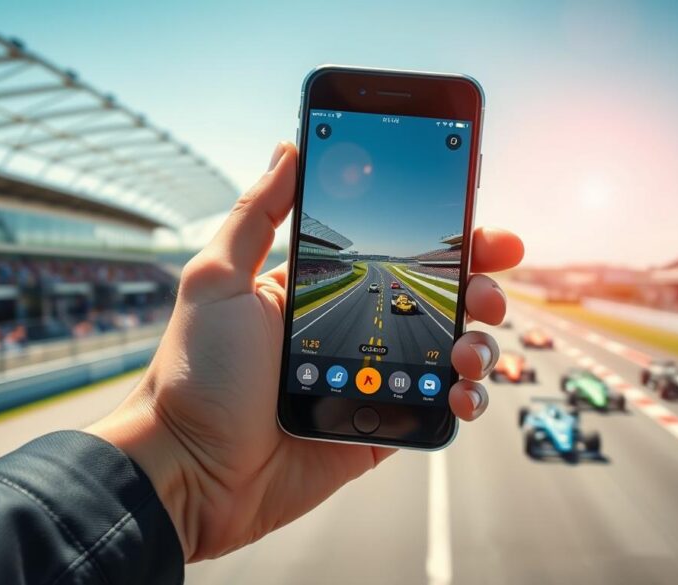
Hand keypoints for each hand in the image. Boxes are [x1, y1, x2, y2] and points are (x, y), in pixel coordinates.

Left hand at [88, 142, 523, 560]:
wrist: (189, 471)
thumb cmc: (195, 373)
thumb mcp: (217, 280)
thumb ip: (255, 214)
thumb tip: (289, 147)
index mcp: (318, 290)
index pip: (394, 253)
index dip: (442, 238)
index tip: (478, 225)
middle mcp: (351, 332)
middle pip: (435, 299)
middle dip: (477, 286)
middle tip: (487, 287)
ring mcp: (370, 381)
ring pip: (448, 352)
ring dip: (478, 341)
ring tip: (471, 346)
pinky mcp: (379, 427)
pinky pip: (438, 408)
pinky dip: (465, 398)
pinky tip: (463, 392)